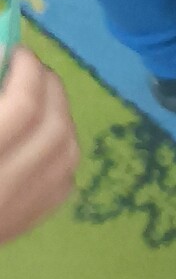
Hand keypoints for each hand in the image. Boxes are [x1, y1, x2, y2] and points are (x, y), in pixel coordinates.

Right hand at [0, 46, 79, 242]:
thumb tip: (3, 55)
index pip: (24, 108)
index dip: (26, 70)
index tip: (14, 51)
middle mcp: (0, 190)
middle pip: (53, 130)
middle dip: (49, 87)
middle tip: (29, 69)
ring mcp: (12, 213)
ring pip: (65, 156)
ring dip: (60, 115)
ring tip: (38, 96)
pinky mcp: (19, 226)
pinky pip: (61, 183)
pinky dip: (59, 151)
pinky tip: (39, 136)